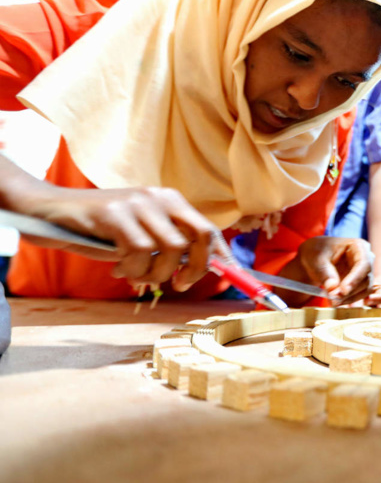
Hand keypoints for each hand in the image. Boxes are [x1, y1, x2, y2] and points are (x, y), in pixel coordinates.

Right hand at [27, 186, 219, 289]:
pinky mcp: (115, 213)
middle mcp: (159, 197)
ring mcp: (138, 202)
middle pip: (200, 236)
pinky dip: (133, 268)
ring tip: (134, 275)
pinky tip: (118, 268)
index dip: (221, 255)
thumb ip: (168, 246)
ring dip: (155, 273)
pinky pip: (140, 250)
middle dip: (196, 268)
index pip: (208, 229)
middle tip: (179, 285)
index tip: (228, 276)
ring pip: (171, 249)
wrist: (50, 211)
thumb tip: (199, 270)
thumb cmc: (99, 230)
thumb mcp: (140, 235)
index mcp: (171, 200)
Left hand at [286, 237, 372, 302]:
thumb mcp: (317, 259)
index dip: (355, 279)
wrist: (316, 257)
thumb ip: (325, 272)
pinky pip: (360, 295)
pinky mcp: (360, 283)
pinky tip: (339, 303)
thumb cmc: (317, 252)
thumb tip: (332, 288)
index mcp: (358, 246)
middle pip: (365, 279)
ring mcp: (365, 272)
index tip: (343, 291)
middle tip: (333, 300)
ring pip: (365, 289)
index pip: (363, 263)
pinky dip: (350, 301)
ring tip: (332, 302)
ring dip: (350, 298)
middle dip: (350, 292)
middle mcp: (367, 259)